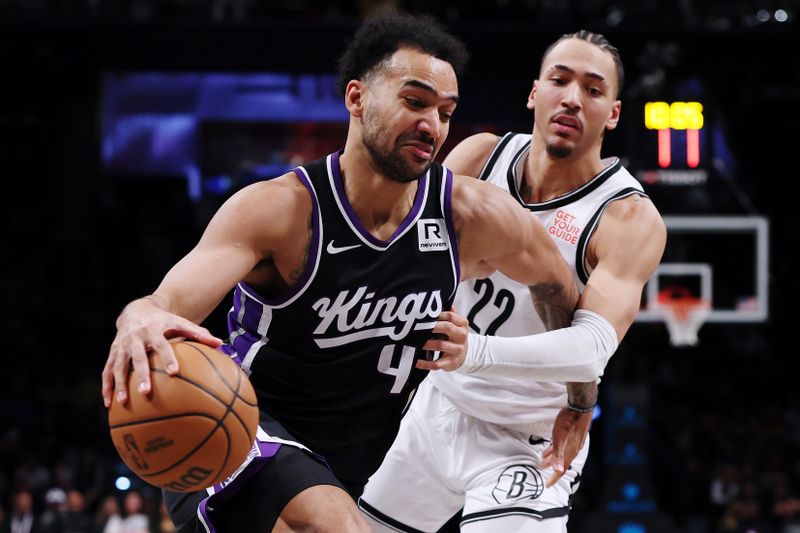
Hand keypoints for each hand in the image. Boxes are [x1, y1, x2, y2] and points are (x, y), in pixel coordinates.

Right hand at [101, 297, 222, 407]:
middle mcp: (135, 338)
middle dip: (140, 375)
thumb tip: (221, 344)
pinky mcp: (112, 353)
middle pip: (137, 358)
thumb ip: (199, 334)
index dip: (167, 357)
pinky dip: (106, 387)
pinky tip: (109, 404)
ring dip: (119, 384)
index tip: (174, 372)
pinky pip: (107, 371)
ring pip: (118, 366)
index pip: (161, 345)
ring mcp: (121, 346)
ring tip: (123, 402)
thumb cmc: (163, 320)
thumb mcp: (180, 322)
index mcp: (153, 330)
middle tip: (146, 392)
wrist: (136, 310)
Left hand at [415, 308, 468, 371]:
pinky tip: (416, 362)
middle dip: (433, 326)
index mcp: (462, 324)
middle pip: (448, 328)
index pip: (451, 316)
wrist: (463, 354)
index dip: (438, 314)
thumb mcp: (455, 323)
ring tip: (416, 342)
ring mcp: (457, 350)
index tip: (426, 314)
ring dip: (428, 344)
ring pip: (441, 345)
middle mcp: (461, 336)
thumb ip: (448, 313)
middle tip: (419, 326)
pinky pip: (437, 364)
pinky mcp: (451, 362)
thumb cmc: (454, 335)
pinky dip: (425, 364)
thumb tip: (441, 300)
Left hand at [541, 406, 592, 486]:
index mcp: (571, 451)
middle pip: (562, 462)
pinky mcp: (573, 434)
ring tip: (542, 461)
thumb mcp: (560, 438)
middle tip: (541, 471)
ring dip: (552, 459)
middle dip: (551, 468)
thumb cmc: (569, 420)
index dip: (554, 478)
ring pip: (562, 454)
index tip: (547, 485)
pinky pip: (563, 446)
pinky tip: (549, 448)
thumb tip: (558, 471)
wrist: (581, 405)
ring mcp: (574, 441)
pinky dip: (555, 449)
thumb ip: (558, 454)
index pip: (562, 470)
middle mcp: (574, 448)